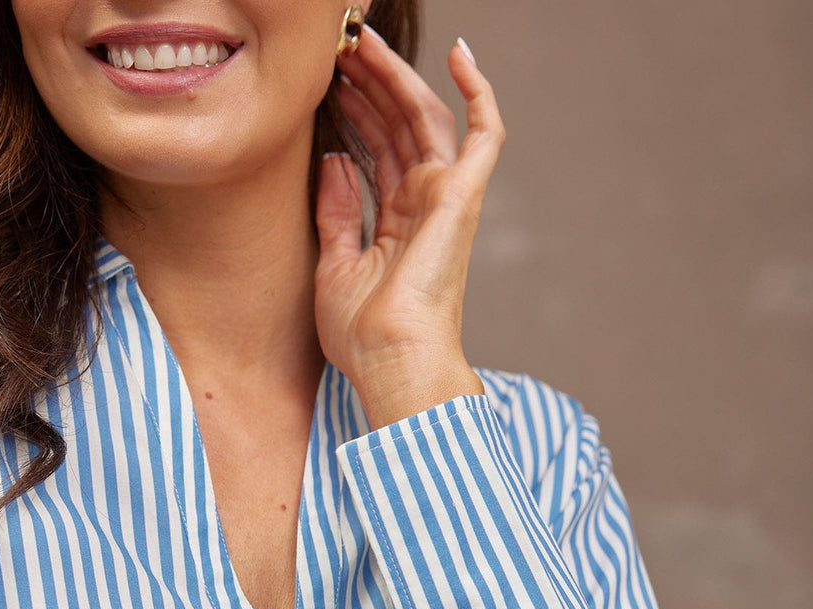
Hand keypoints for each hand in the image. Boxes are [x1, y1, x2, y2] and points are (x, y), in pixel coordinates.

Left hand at [313, 26, 505, 427]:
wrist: (390, 360)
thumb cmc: (363, 335)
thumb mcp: (333, 264)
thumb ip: (336, 210)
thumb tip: (336, 157)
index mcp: (397, 226)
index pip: (378, 152)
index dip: (357, 113)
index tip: (328, 83)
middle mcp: (424, 208)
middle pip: (399, 128)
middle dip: (371, 85)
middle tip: (341, 50)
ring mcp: (445, 200)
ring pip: (426, 119)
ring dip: (396, 78)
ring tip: (361, 43)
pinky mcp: (463, 196)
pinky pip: (484, 133)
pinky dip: (479, 93)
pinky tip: (459, 52)